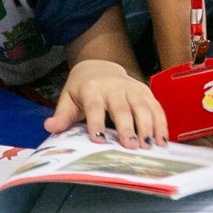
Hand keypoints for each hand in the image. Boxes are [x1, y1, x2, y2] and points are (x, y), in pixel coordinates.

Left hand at [45, 60, 167, 147]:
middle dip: (127, 127)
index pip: (94, 107)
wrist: (99, 66)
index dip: (96, 123)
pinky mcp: (145, 92)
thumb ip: (62, 115)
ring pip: (143, 106)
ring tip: (150, 145)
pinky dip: (161, 123)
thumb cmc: (83, 89)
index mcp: (92, 89)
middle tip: (131, 146)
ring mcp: (132, 88)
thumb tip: (49, 127)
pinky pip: (156, 107)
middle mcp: (114, 87)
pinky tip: (163, 139)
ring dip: (148, 126)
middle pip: (122, 108)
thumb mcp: (68, 99)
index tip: (99, 140)